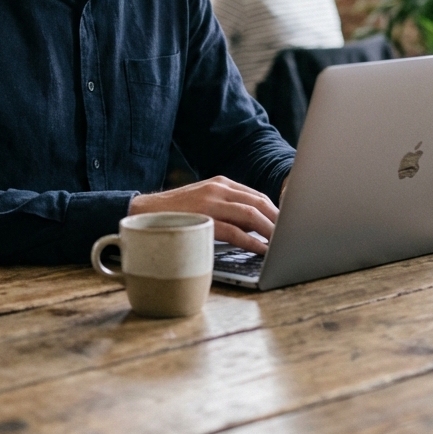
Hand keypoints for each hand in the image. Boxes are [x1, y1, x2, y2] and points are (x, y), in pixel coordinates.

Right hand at [128, 176, 278, 254]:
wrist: (142, 213)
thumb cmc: (175, 213)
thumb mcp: (204, 203)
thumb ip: (227, 208)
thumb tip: (254, 225)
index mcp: (220, 183)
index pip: (257, 195)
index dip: (275, 211)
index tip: (287, 225)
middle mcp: (218, 188)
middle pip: (259, 202)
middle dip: (278, 221)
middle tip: (291, 236)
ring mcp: (210, 202)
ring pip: (251, 214)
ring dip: (270, 231)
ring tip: (281, 244)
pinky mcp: (203, 219)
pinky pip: (234, 231)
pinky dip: (252, 241)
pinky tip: (262, 250)